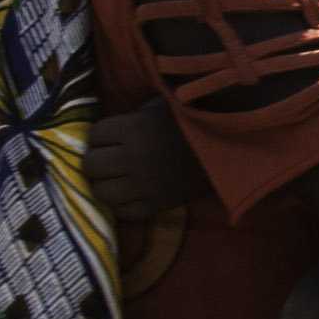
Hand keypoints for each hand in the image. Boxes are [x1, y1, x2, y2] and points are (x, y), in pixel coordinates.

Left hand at [78, 105, 191, 228]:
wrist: (227, 148)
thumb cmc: (189, 122)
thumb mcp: (158, 106)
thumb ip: (130, 117)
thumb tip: (104, 131)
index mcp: (135, 129)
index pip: (95, 135)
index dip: (101, 135)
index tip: (111, 136)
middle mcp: (135, 158)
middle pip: (92, 165)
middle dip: (97, 159)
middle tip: (108, 157)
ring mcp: (145, 185)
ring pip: (102, 192)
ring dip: (105, 183)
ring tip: (116, 177)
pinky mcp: (157, 205)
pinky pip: (124, 212)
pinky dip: (122, 204)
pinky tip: (129, 194)